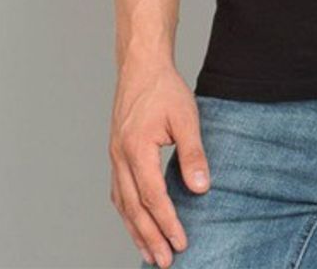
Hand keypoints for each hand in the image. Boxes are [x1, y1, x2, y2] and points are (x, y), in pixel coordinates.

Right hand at [109, 62, 209, 267]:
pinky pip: (119, 192)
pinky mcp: (116, 154)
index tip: (182, 242)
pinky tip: (137, 224)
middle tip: (166, 261)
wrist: (141, 66)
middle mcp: (119, 157)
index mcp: (136, 148)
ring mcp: (114, 157)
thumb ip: (193, 153)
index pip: (153, 197)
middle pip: (134, 208)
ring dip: (136, 231)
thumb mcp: (186, 117)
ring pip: (123, 204)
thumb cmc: (164, 89)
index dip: (168, 222)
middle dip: (150, 237)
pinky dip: (128, 213)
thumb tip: (201, 188)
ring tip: (151, 254)